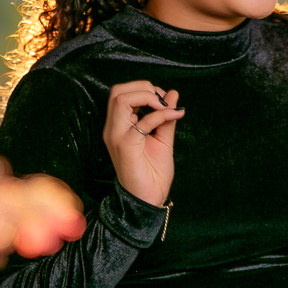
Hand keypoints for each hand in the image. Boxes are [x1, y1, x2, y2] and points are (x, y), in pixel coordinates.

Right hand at [102, 81, 183, 206]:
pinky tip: (175, 116)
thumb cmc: (153, 173)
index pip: (121, 93)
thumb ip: (165, 116)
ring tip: (165, 108)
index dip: (144, 88)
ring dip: (148, 97)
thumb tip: (172, 94)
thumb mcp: (162, 138)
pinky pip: (143, 121)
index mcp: (118, 126)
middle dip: (144, 88)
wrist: (149, 199)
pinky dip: (161, 114)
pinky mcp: (125, 146)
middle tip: (163, 101)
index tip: (164, 99)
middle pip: (118, 91)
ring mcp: (116, 137)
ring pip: (121, 99)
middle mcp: (113, 129)